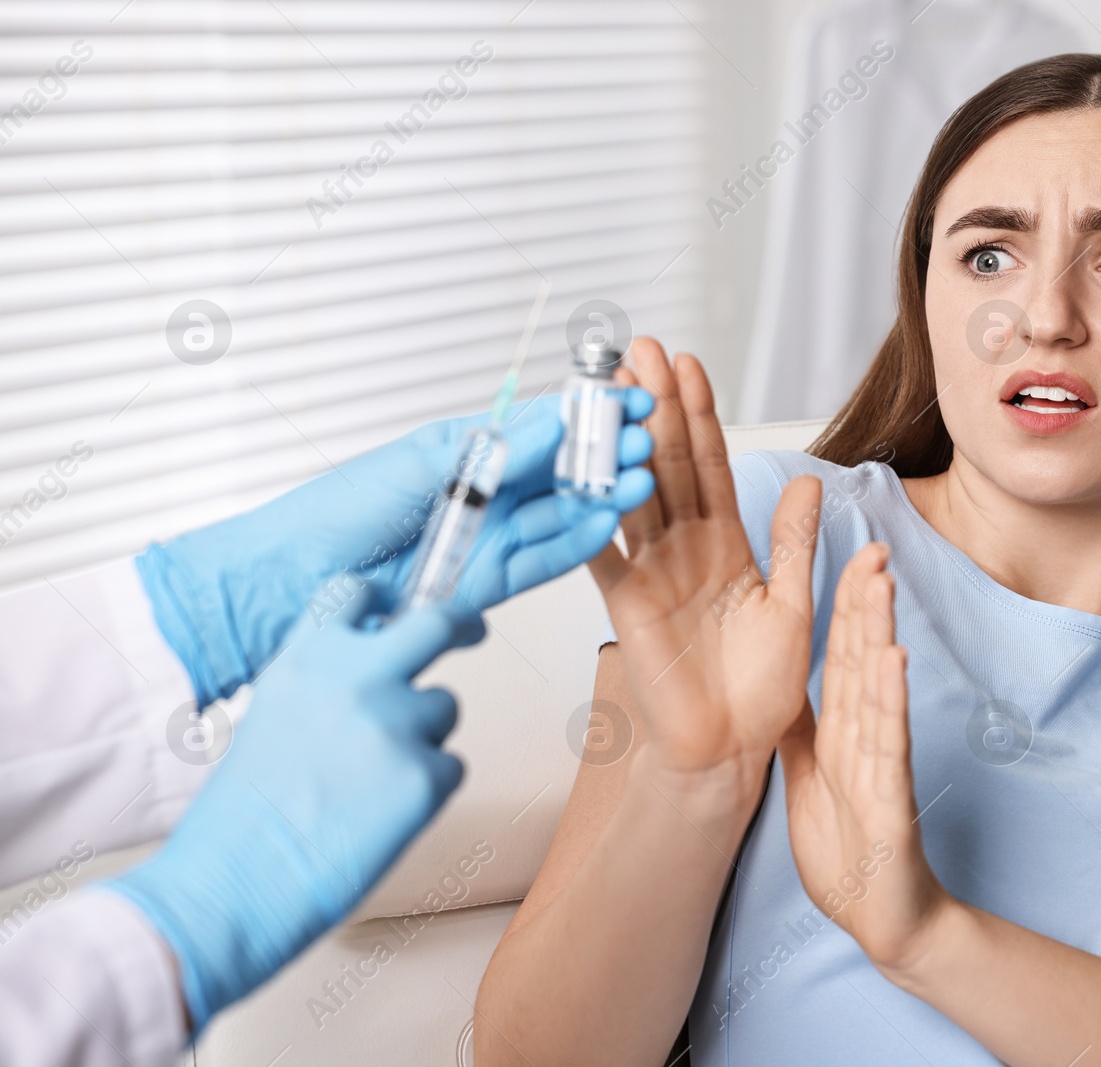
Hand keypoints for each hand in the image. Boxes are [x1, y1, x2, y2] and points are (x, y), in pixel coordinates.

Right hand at [105, 585, 484, 1033]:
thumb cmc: (242, 816)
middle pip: (436, 623)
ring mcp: (396, 723)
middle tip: (467, 632)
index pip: (356, 591)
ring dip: (424, 735)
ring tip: (371, 780)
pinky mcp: (425, 774)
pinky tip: (381, 814)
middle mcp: (356, 677)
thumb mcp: (270, 715)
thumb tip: (371, 670)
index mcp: (305, 658)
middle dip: (457, 625)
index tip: (398, 607)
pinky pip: (450, 766)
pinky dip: (428, 789)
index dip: (382, 599)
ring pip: (444, 706)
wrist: (232, 882)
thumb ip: (322, 682)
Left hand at [137, 392, 654, 706]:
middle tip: (646, 442)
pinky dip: (578, 543)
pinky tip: (608, 523)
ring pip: (560, 516)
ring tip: (639, 480)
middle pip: (561, 474)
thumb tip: (557, 420)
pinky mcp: (486, 584)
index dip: (589, 417)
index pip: (544, 430)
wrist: (293, 581)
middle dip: (606, 457)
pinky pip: (543, 562)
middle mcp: (484, 496)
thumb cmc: (339, 512)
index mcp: (469, 455)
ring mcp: (487, 540)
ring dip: (602, 499)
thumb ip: (502, 448)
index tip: (629, 400)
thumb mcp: (429, 463)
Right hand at [587, 339, 820, 783]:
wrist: (732, 748)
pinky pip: (601, 556)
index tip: (688, 366)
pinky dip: (588, 520)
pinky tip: (576, 477)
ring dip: (620, 445)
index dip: (699, 415)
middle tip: (640, 354)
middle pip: (666, 466)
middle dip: (653, 408)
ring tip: (608, 393)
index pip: (711, 464)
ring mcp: (650, 572)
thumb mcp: (792, 605)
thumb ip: (792, 543)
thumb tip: (810, 482)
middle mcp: (684, 548)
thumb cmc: (764, 686)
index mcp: (726, 542)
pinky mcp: (624, 606)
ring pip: (633, 496)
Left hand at [778, 543, 949, 972]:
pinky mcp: (891, 799)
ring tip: (881, 582)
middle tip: (873, 546)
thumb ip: (800, 731)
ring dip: (879, 632)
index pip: (845, 658)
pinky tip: (893, 660)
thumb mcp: (810, 777)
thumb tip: (778, 687)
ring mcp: (881, 765)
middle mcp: (867, 738)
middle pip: (864, 659)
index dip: (846, 608)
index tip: (851, 556)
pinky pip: (889, 744)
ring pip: (878, 688)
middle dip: (866, 602)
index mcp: (844, 733)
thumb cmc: (852, 851)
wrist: (883, 918)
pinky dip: (890, 701)